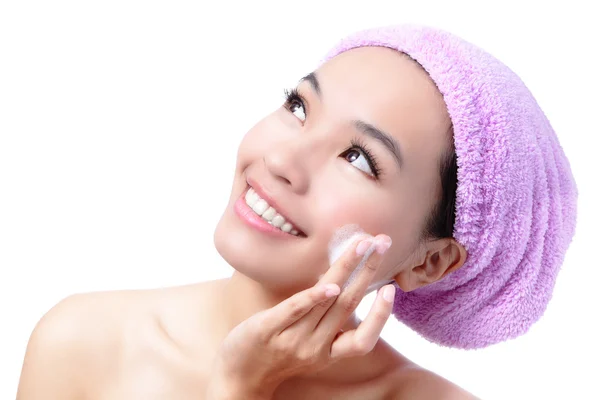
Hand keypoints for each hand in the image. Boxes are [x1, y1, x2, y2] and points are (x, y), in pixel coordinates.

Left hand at [207, 234, 393, 398]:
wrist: (237, 376)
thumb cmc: (276, 352)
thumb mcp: (307, 341)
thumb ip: (325, 318)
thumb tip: (341, 281)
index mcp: (328, 351)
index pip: (363, 340)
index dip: (379, 317)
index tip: (391, 290)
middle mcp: (315, 347)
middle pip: (348, 305)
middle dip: (369, 270)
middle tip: (383, 242)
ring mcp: (292, 339)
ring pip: (328, 302)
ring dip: (347, 268)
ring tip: (362, 244)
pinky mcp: (267, 330)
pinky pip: (294, 311)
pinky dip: (313, 298)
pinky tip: (330, 284)